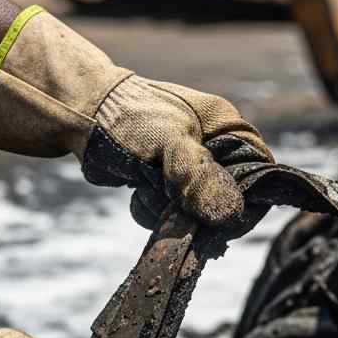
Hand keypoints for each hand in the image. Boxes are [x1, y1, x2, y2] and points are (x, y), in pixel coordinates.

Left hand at [0, 6, 272, 227]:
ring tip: (146, 192)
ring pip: (196, 213)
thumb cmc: (126, 118)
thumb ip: (200, 178)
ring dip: (169, 214)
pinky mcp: (165, 183)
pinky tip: (136, 196)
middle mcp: (214, 148)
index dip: (245, 203)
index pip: (260, 177)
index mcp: (227, 129)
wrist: (77, 116)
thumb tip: (231, 216)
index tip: (219, 221)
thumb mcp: (169, 145)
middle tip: (171, 206)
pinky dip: (152, 212)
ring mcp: (188, 167)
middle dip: (197, 212)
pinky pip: (171, 214)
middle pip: (228, 201)